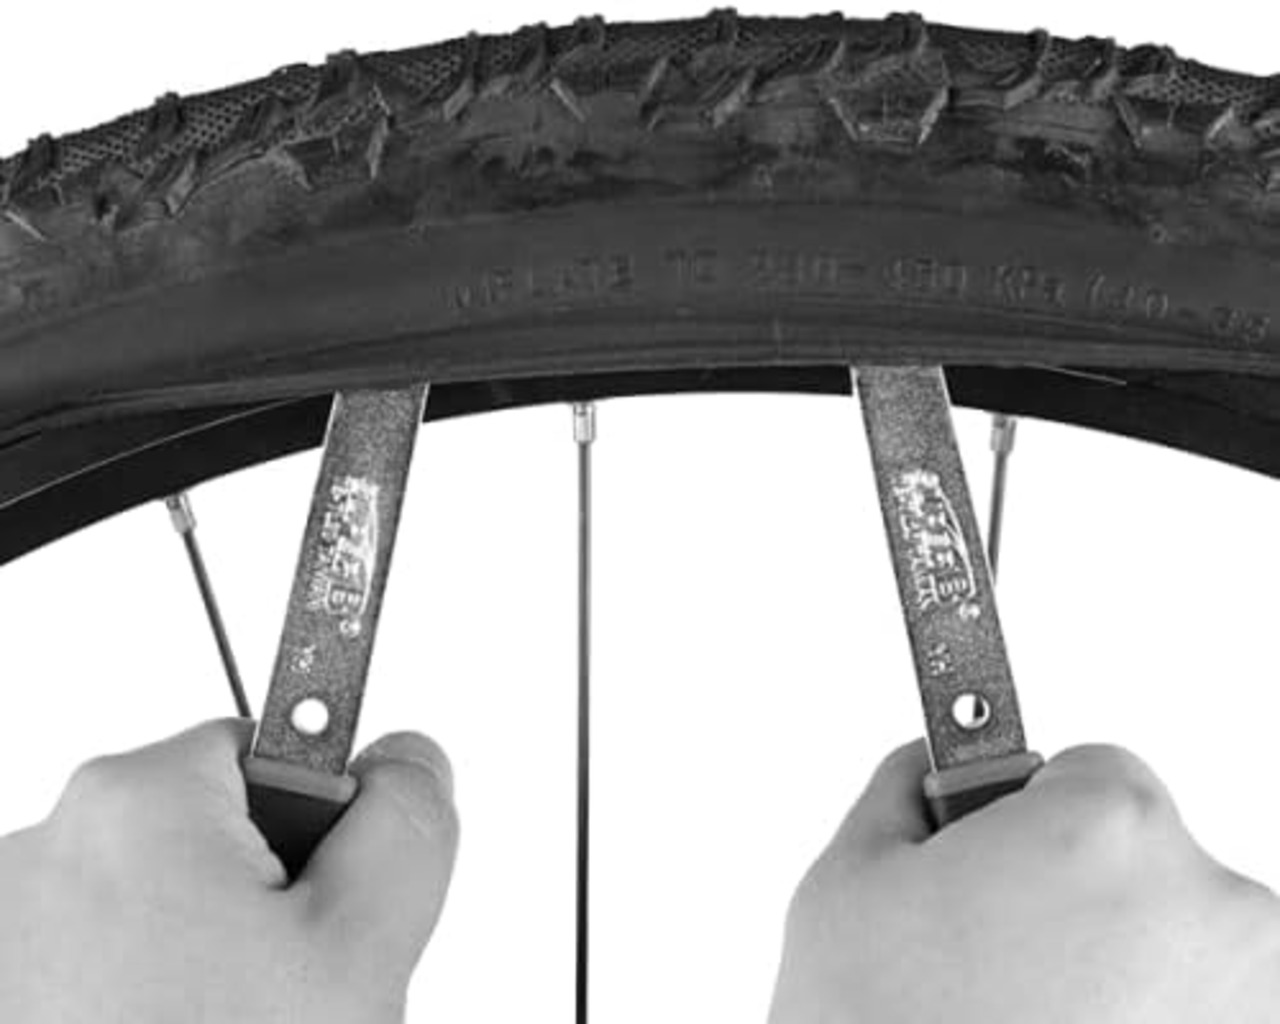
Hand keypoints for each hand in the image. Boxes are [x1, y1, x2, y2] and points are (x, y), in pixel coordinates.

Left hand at [0, 717, 458, 1023]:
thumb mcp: (361, 945)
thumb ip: (406, 819)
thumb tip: (408, 757)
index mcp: (133, 802)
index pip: (265, 751)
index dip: (318, 831)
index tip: (321, 905)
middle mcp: (39, 851)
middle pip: (205, 833)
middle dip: (262, 901)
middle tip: (280, 997)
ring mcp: (6, 933)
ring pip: (154, 907)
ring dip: (199, 956)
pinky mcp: (6, 992)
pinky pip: (96, 960)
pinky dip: (140, 994)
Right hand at [769, 738, 1279, 1023]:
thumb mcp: (850, 876)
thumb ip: (907, 790)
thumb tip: (929, 771)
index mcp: (1110, 828)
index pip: (1095, 768)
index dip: (1029, 814)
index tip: (996, 857)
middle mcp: (1213, 908)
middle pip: (1145, 853)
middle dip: (1078, 884)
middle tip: (997, 950)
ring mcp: (1249, 1001)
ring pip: (1178, 939)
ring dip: (1122, 959)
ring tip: (1029, 1014)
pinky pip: (1197, 1007)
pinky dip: (1149, 1016)